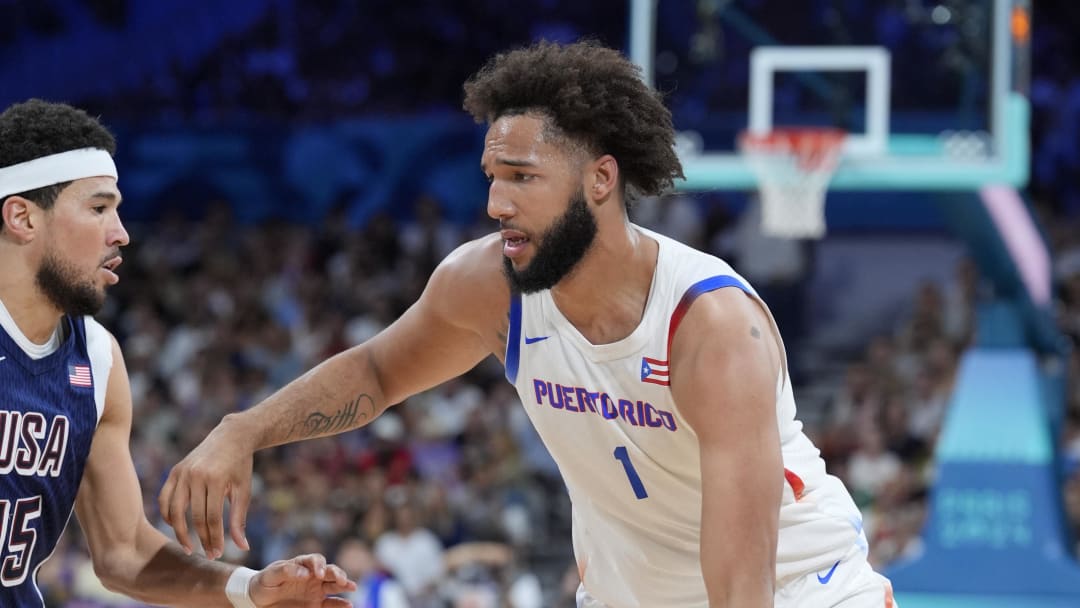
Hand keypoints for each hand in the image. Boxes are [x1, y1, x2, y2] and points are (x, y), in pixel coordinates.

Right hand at [159, 415, 253, 557]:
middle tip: (208, 554)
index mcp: (217, 479)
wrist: (231, 436)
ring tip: (189, 547)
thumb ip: (239, 519)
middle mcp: (196, 475)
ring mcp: (183, 472)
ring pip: (175, 510)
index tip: (217, 554)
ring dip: (180, 532)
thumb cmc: (240, 466)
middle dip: (201, 539)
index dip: (214, 539)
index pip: (212, 518)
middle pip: (194, 517)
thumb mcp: (244, 490)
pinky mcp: (175, 471)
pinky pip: (165, 498)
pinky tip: (176, 527)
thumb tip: (242, 547)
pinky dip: (167, 515)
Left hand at [251, 553, 356, 606]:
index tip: (318, 574)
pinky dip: (340, 604)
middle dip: (337, 573)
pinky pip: (331, 603)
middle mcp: (313, 575)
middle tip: (340, 580)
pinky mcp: (316, 604)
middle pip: (330, 570)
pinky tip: (348, 604)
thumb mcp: (270, 576)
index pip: (315, 560)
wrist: (259, 600)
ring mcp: (316, 589)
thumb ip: (286, 571)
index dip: (319, 565)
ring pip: (335, 585)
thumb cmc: (264, 583)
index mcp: (302, 564)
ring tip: (352, 587)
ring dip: (345, 584)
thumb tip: (305, 572)